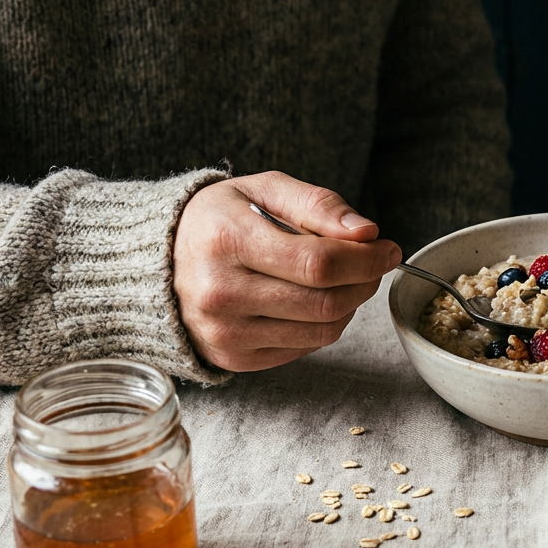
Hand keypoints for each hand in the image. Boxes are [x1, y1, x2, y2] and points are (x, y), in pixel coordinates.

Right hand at [172, 171, 401, 371]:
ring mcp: (224, 333)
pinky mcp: (233, 358)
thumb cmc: (220, 219)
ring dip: (350, 305)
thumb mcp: (263, 189)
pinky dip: (324, 325)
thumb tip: (366, 232)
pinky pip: (304, 348)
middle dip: (365, 282)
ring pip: (322, 331)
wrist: (158, 262)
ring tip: (345, 279)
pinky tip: (314, 300)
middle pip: (325, 302)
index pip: (319, 263)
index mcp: (226, 241)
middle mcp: (220, 293)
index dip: (366, 259)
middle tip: (373, 263)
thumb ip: (317, 204)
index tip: (388, 248)